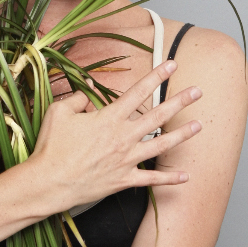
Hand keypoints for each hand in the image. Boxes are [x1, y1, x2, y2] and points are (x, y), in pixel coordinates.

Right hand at [30, 59, 201, 210]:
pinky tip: (186, 176)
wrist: (48, 182)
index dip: (157, 75)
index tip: (172, 64)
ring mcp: (125, 160)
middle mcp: (122, 137)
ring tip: (199, 126)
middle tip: (198, 91)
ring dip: (182, 135)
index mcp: (109, 118)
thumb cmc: (51, 146)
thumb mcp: (59, 112)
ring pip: (161, 145)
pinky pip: (151, 180)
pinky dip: (169, 179)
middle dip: (180, 101)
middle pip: (158, 116)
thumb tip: (88, 89)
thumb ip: (77, 97)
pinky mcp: (123, 181)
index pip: (138, 91)